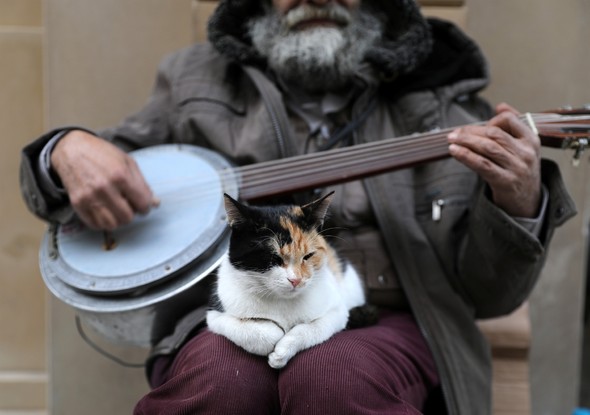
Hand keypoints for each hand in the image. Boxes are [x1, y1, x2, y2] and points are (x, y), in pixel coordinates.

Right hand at [51, 130, 157, 229]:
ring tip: (117, 209)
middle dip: (132, 214)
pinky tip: (105, 211)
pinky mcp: (77, 203)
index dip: (146, 206)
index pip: (142, 204)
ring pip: (111, 224)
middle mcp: (104, 188)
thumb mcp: (128, 162)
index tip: (143, 205)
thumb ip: (143, 184)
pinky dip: (103, 222)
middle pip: (127, 217)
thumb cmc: (102, 154)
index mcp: (120, 176)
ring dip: (117, 220)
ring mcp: (89, 197)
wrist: (71, 149)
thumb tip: (155, 203)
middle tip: (129, 206)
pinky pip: (95, 225)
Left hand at [447, 103, 540, 217]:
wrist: (527, 201)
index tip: (479, 127)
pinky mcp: (505, 181)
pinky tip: (454, 151)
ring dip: (466, 142)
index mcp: (531, 140)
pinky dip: (466, 156)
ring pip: (487, 148)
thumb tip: (500, 105)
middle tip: (454, 133)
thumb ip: (513, 126)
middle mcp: (526, 152)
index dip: (491, 120)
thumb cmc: (520, 169)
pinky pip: (482, 165)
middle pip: (494, 134)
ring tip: (451, 140)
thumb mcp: (523, 147)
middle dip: (471, 131)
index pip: (509, 120)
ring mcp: (517, 167)